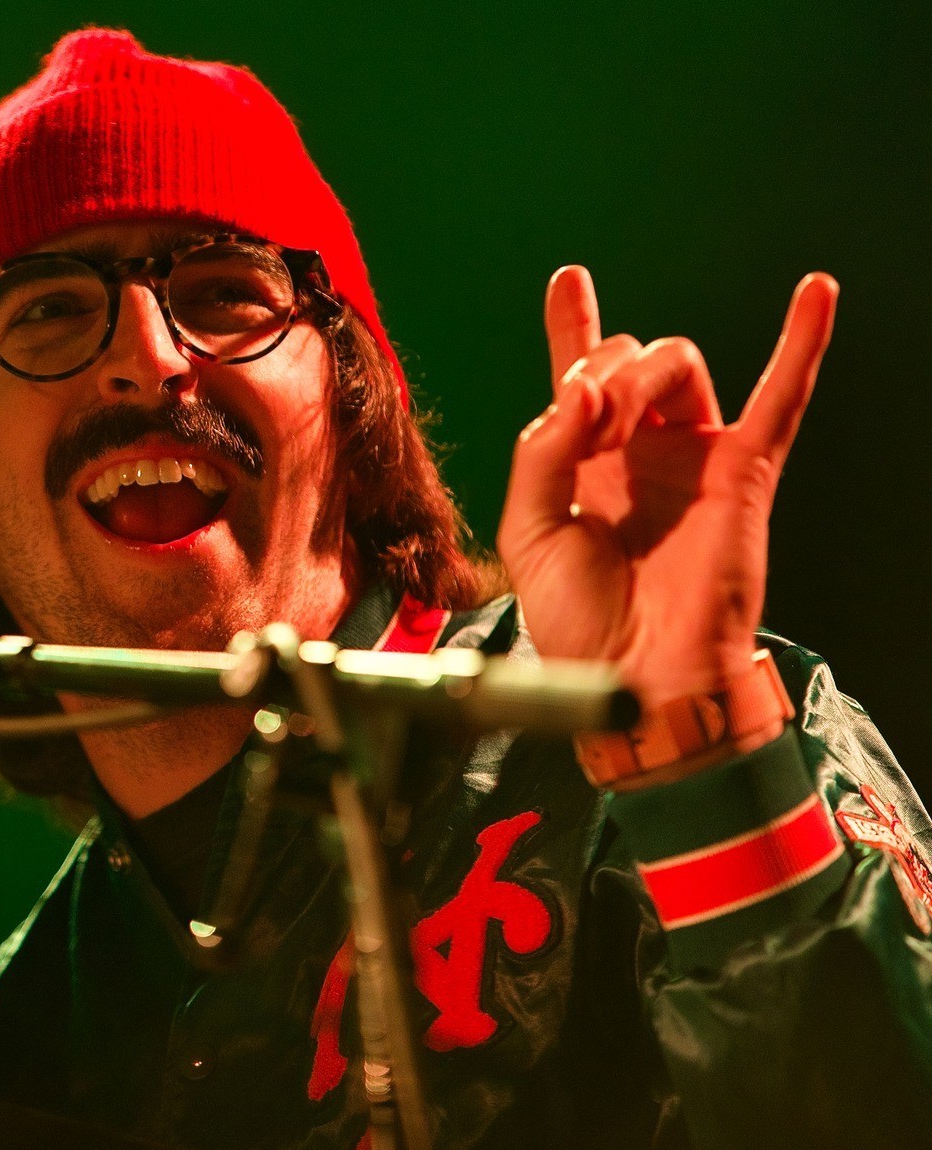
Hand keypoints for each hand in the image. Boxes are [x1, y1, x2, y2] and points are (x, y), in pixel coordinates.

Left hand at [498, 266, 837, 720]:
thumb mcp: (528, 531)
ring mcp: (691, 458)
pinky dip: (801, 341)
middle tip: (580, 419)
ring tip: (613, 414)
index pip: (577, 380)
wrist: (638, 675)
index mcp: (580, 464)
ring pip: (675, 364)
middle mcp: (636, 452)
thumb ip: (540, 451)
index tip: (568, 281)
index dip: (573, 326)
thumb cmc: (580, 622)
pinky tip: (814, 293)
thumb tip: (580, 388)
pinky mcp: (743, 472)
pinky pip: (781, 396)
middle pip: (623, 361)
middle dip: (594, 370)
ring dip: (637, 371)